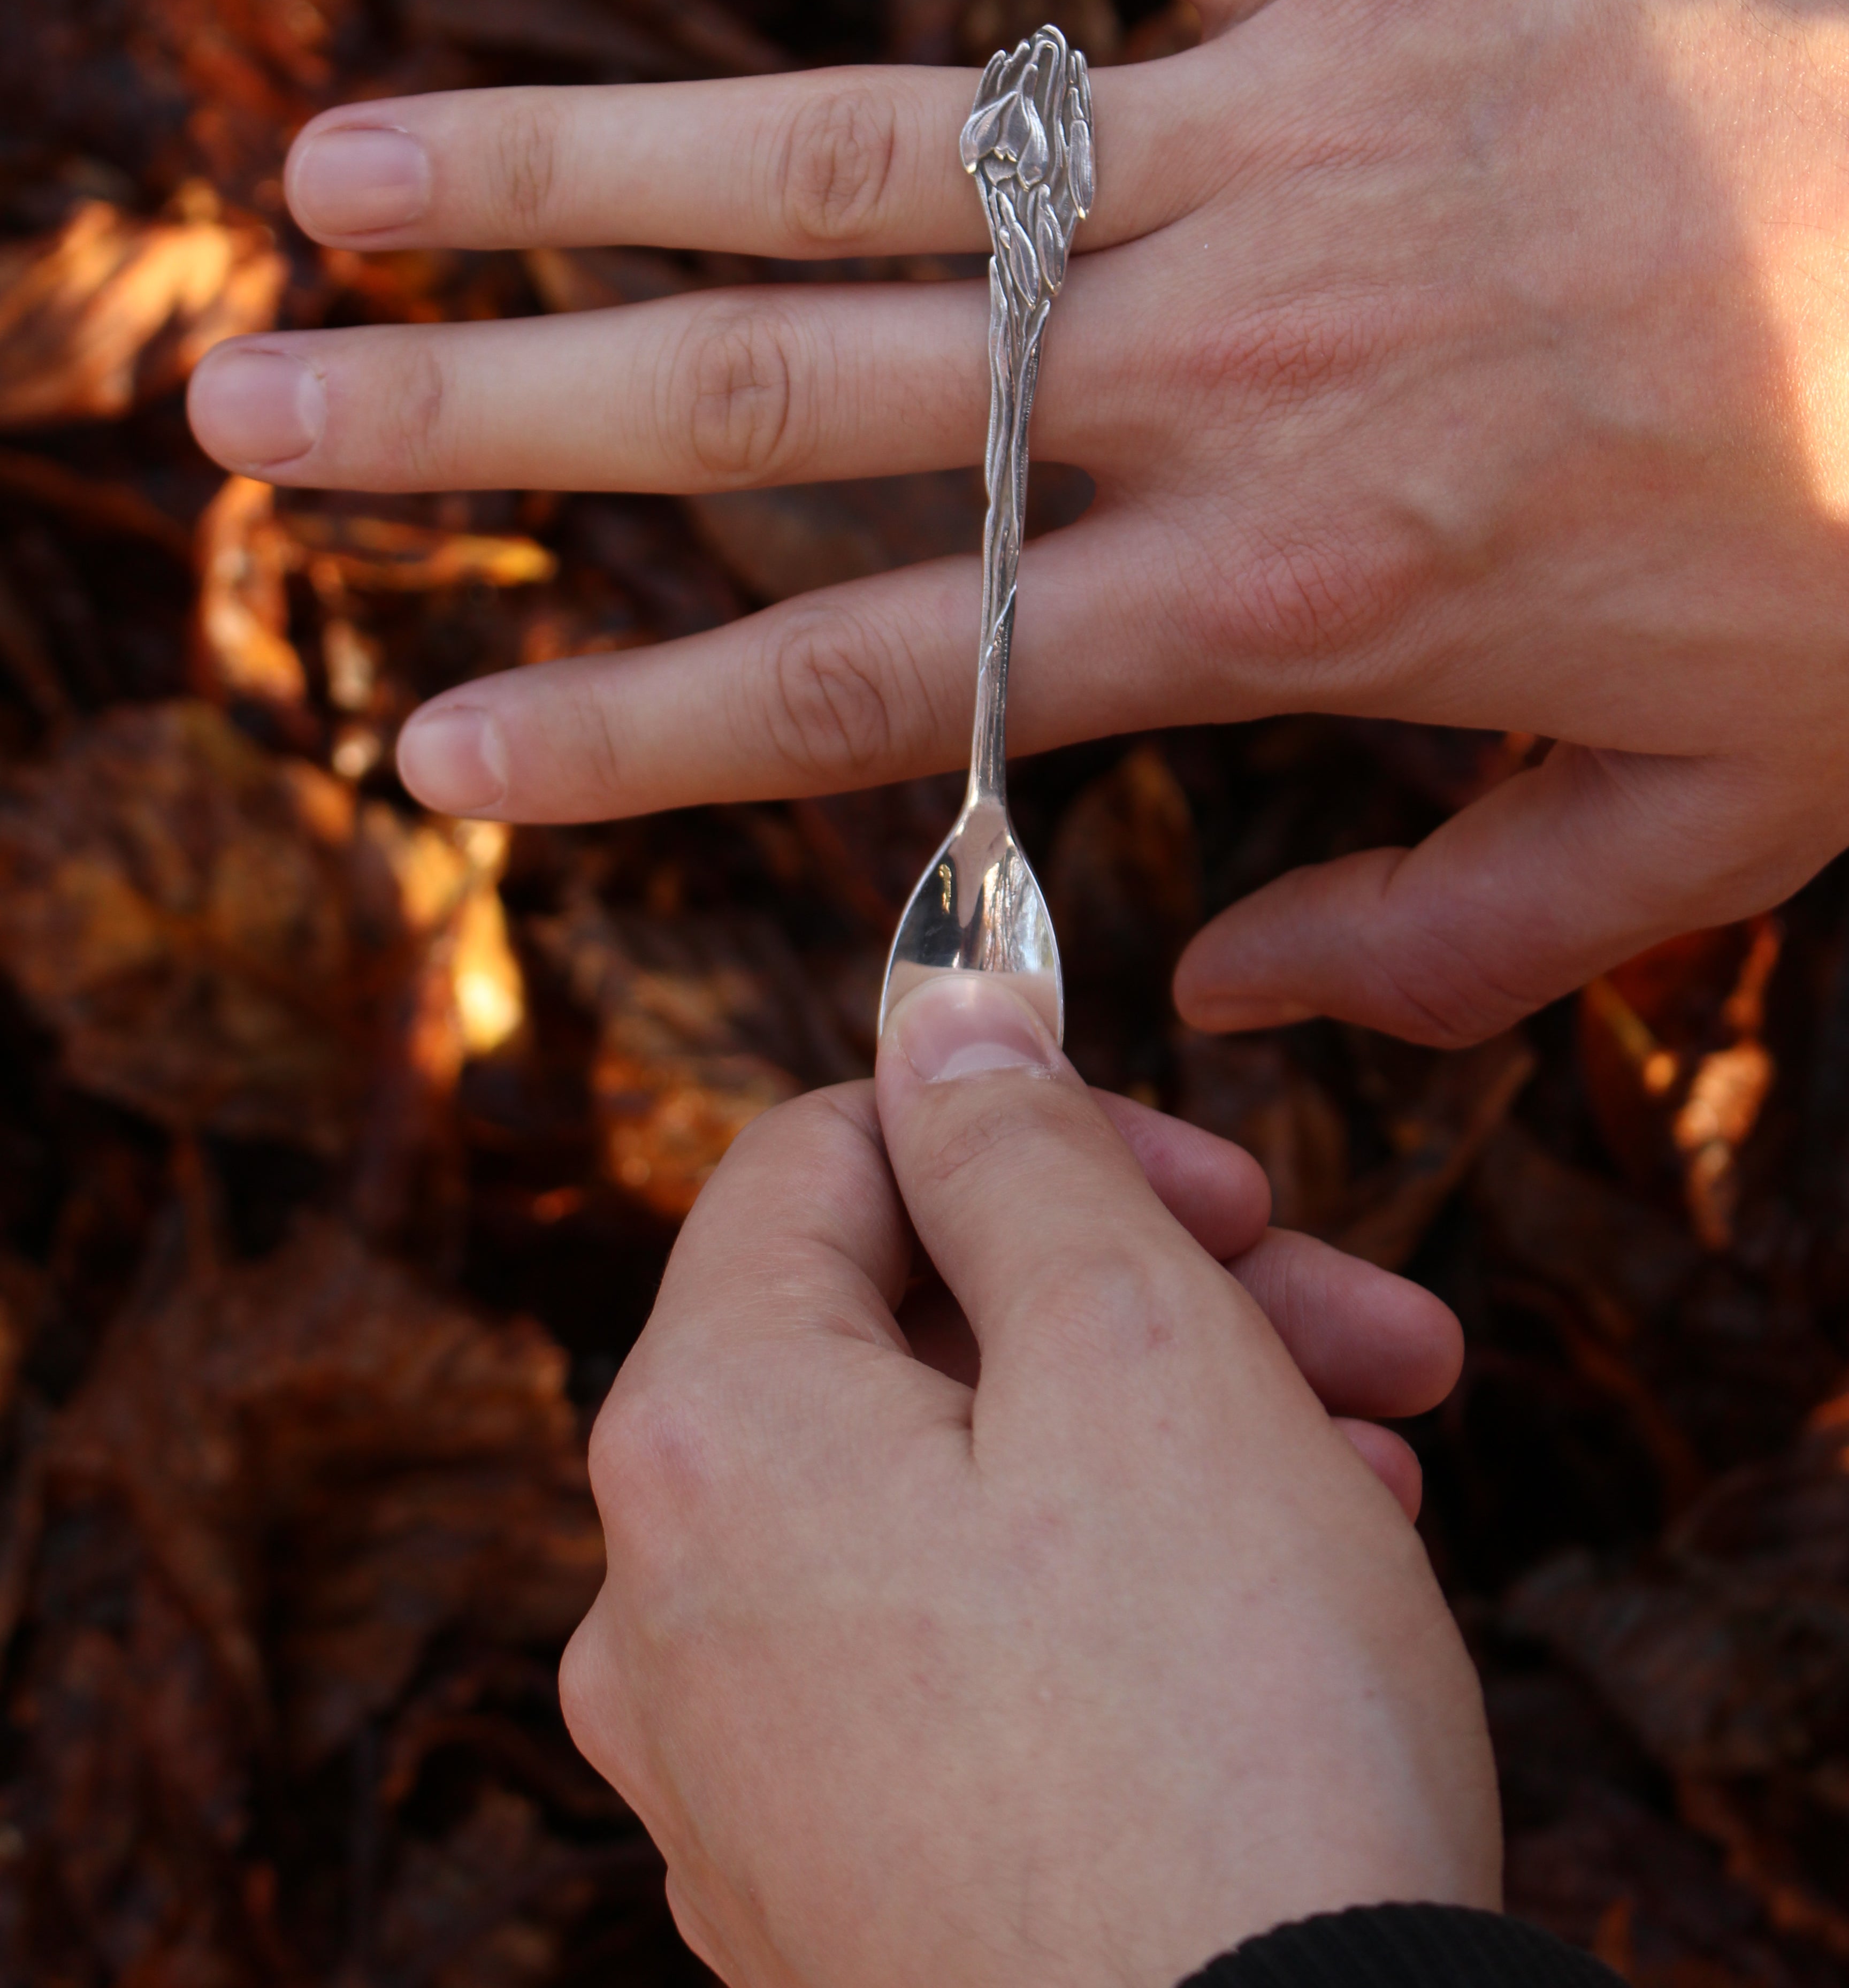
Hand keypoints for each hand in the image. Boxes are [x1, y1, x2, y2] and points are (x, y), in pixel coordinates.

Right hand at [187, 0, 1848, 1040]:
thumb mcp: (1733, 817)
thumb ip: (1461, 942)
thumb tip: (1213, 1009)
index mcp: (1303, 581)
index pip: (894, 670)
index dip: (644, 720)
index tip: (441, 744)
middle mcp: (1230, 352)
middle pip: (784, 392)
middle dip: (490, 411)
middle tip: (253, 412)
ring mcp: (1283, 115)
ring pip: (859, 137)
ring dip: (573, 145)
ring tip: (347, 159)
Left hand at [559, 973, 1498, 1987]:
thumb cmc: (1216, 1724)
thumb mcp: (1137, 1342)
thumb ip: (1014, 1148)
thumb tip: (939, 1022)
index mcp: (700, 1440)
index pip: (818, 1159)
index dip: (1029, 1122)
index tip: (1217, 1169)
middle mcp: (663, 1614)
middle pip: (909, 1340)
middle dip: (1155, 1294)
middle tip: (1362, 1316)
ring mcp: (739, 1779)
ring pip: (956, 1503)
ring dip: (1169, 1439)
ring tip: (1375, 1464)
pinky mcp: (833, 1896)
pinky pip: (957, 1665)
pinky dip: (1110, 1593)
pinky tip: (1286, 1596)